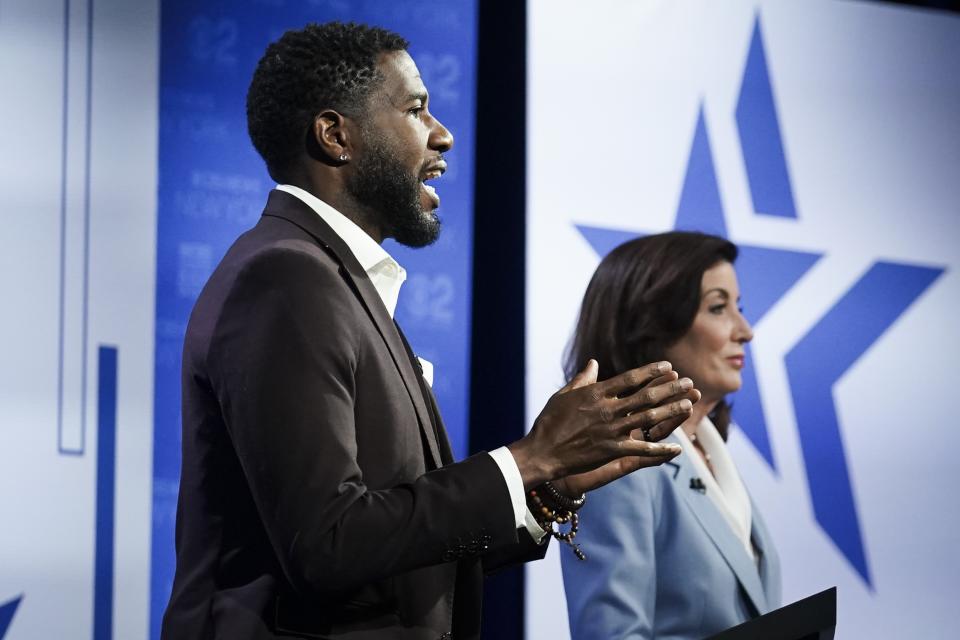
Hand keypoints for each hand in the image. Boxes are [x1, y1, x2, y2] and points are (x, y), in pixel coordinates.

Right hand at [508, 359, 699, 489]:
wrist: (542, 452)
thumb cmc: (549, 422)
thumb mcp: (563, 395)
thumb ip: (582, 379)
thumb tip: (593, 363)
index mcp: (596, 393)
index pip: (630, 378)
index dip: (651, 371)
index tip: (668, 367)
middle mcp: (607, 409)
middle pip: (646, 395)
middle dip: (670, 388)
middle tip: (689, 383)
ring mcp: (611, 430)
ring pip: (649, 418)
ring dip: (671, 411)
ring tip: (689, 404)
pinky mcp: (612, 450)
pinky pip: (642, 449)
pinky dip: (661, 450)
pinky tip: (677, 448)